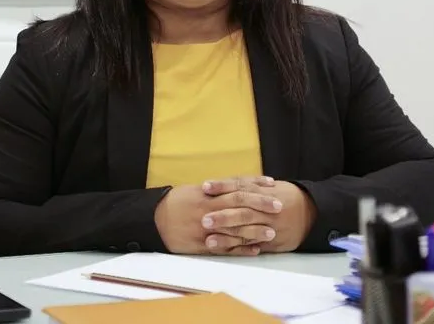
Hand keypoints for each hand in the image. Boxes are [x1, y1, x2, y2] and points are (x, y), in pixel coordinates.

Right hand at [154, 177, 281, 255]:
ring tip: (272, 232)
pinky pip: (225, 247)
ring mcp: (207, 227)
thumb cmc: (176, 203)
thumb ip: (216, 190)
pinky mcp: (203, 244)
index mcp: (208, 192)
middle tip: (278, 205)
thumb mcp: (195, 190)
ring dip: (255, 230)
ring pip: (235, 227)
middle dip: (260, 204)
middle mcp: (209, 207)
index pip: (236, 185)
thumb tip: (237, 186)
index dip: (255, 184)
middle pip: (239, 203)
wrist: (155, 220)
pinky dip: (241, 249)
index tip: (271, 184)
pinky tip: (255, 250)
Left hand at [201, 178, 316, 253]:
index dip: (222, 186)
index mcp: (263, 190)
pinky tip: (227, 251)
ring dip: (227, 237)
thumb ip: (250, 185)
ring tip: (209, 240)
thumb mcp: (271, 186)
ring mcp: (269, 226)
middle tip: (204, 219)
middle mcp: (265, 208)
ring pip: (247, 231)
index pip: (239, 186)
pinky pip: (254, 245)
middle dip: (222, 215)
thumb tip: (225, 184)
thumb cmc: (287, 196)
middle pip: (242, 211)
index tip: (205, 187)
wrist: (312, 212)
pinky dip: (241, 249)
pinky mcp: (272, 242)